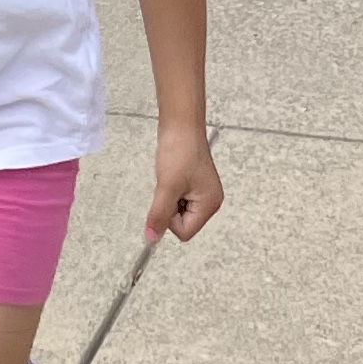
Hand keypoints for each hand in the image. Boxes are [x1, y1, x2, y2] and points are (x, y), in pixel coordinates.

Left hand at [144, 126, 222, 243]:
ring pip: (178, 211)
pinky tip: (172, 175)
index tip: (168, 196)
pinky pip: (178, 199)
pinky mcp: (195, 184)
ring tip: (171, 178)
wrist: (181, 124)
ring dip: (169, 198)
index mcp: (210, 205)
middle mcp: (210, 201)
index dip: (170, 218)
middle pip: (182, 223)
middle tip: (170, 185)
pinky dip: (171, 191)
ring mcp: (203, 192)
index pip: (184, 232)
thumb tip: (151, 238)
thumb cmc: (179, 151)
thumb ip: (159, 215)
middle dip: (170, 208)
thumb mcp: (167, 187)